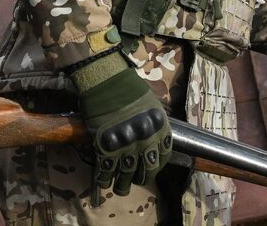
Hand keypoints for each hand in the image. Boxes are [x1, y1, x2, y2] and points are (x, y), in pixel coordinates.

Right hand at [72, 53, 171, 203]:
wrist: (106, 80)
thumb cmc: (129, 89)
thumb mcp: (152, 106)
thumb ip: (154, 127)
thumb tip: (152, 145)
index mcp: (160, 128)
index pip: (163, 158)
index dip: (155, 167)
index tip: (148, 169)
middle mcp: (146, 139)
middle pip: (146, 170)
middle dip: (140, 178)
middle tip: (133, 180)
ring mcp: (126, 144)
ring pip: (126, 174)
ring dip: (122, 184)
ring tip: (119, 187)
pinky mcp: (106, 146)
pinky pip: (107, 170)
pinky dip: (104, 178)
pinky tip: (104, 180)